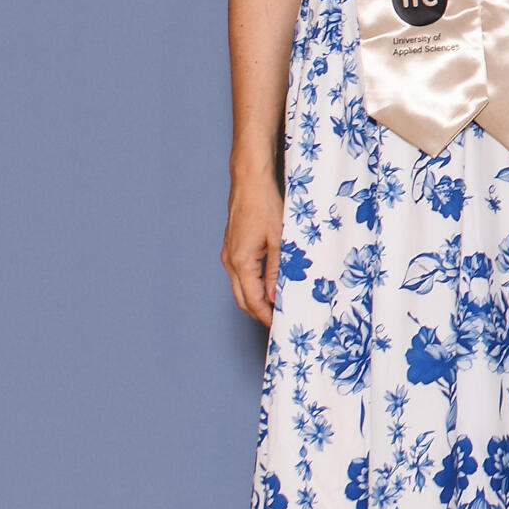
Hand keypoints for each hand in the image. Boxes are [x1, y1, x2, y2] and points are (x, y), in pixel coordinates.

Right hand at [222, 172, 283, 323]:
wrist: (250, 181)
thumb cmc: (265, 205)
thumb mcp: (279, 239)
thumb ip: (277, 270)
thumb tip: (274, 297)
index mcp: (241, 262)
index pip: (252, 301)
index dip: (265, 317)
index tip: (279, 327)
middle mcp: (230, 261)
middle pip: (242, 299)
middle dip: (259, 314)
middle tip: (279, 323)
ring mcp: (228, 254)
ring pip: (240, 288)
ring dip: (256, 300)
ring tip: (277, 307)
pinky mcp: (232, 248)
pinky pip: (241, 275)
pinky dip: (253, 286)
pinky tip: (269, 286)